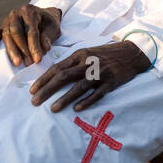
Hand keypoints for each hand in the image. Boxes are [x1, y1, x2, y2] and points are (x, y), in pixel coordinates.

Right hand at [0, 3, 61, 66]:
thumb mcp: (53, 29)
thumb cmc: (48, 24)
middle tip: (28, 63)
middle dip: (22, 49)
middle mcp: (17, 14)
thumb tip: (44, 49)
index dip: (34, 46)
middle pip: (16, 32)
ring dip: (12, 50)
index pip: (31, 30)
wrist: (43, 17)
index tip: (38, 59)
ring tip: (18, 63)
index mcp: (30, 11)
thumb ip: (48, 38)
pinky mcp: (2, 26)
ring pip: (6, 34)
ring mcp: (8, 20)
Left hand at [30, 40, 151, 112]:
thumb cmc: (104, 55)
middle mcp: (87, 62)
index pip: (57, 67)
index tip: (32, 90)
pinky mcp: (111, 82)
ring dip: (65, 98)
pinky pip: (97, 93)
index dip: (43, 79)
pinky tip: (76, 109)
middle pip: (64, 77)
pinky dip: (86, 101)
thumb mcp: (87, 53)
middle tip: (35, 102)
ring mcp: (100, 72)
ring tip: (53, 109)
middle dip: (47, 90)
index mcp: (79, 54)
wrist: (130, 53)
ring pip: (79, 86)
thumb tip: (53, 75)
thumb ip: (72, 63)